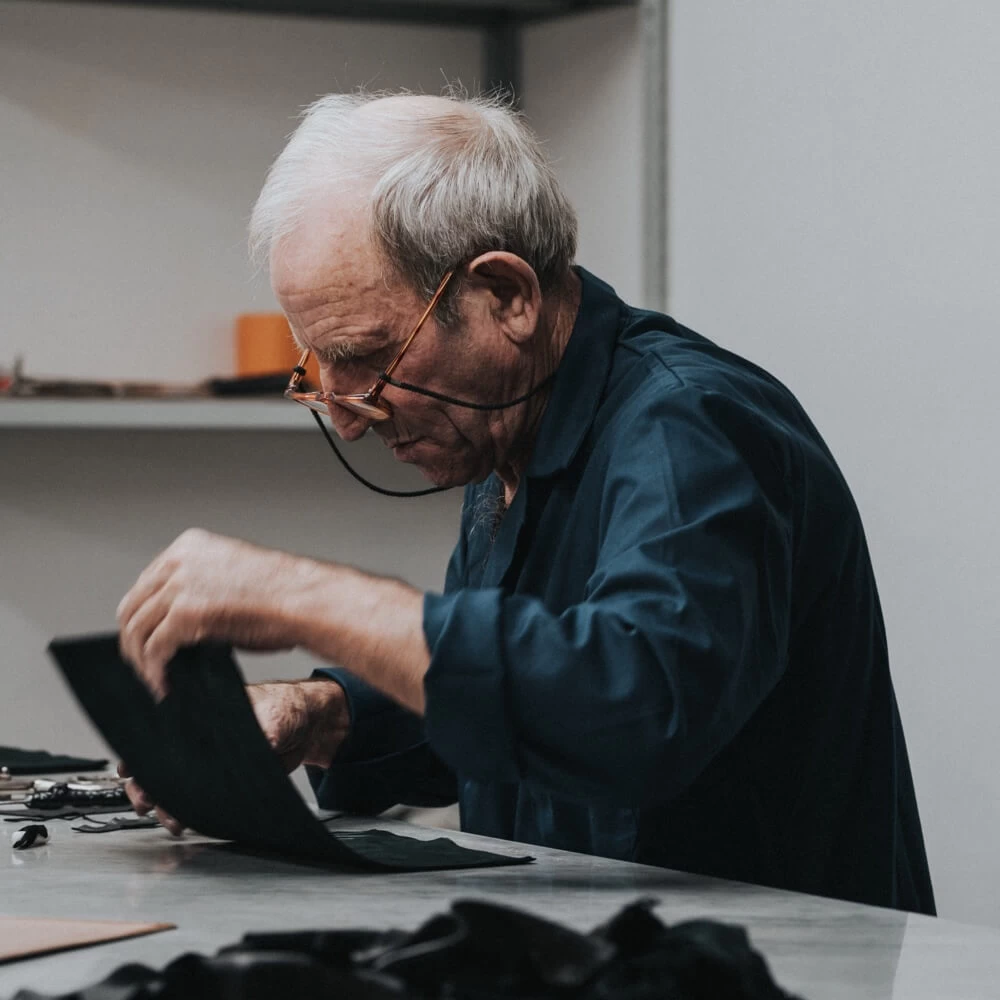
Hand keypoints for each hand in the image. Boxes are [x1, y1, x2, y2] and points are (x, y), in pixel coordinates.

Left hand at [117, 528, 317, 698]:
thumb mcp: (232, 576)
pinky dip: (155, 671)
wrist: (304, 599)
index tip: (148, 639)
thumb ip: (200, 589)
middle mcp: (179, 561)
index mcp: (190, 545)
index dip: (143, 616)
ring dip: (142, 661)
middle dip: (135, 641)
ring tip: (155, 680)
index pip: (145, 583)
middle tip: (145, 666)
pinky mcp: (184, 614)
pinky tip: (165, 685)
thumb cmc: (284, 592)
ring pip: (138, 630)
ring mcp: (179, 586)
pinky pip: (154, 649)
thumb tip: (180, 624)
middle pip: (133, 606)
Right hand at [118, 678, 349, 836]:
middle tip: (148, 802)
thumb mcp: (274, 715)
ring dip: (167, 804)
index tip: (133, 771)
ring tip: (172, 820)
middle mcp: (200, 738)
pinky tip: (186, 821)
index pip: (161, 734)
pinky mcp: (224, 780)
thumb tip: (258, 747)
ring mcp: (210, 761)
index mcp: (202, 715)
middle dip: (148, 785)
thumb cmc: (286, 707)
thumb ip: (262, 733)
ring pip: (177, 784)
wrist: (308, 725)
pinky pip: (200, 797)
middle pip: (162, 763)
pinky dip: (189, 810)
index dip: (143, 754)